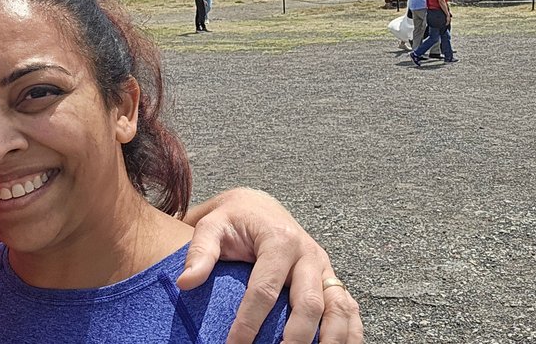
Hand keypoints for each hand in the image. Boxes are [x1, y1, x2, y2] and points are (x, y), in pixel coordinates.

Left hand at [179, 188, 362, 343]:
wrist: (260, 206)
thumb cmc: (234, 220)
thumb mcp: (212, 225)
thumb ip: (199, 252)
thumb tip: (186, 282)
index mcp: (279, 240)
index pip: (265, 289)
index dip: (248, 322)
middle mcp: (308, 254)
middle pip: (309, 302)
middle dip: (295, 337)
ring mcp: (324, 268)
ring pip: (339, 307)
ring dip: (333, 339)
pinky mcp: (331, 280)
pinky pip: (349, 308)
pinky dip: (350, 333)